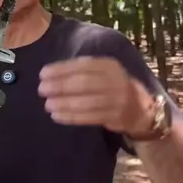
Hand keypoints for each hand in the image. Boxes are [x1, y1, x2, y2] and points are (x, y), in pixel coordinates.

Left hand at [38, 56, 154, 136]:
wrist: (140, 107)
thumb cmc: (112, 86)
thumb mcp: (103, 71)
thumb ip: (82, 70)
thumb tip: (50, 74)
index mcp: (109, 65)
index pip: (82, 65)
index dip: (61, 69)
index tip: (42, 74)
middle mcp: (114, 80)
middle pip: (83, 83)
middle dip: (60, 86)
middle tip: (42, 89)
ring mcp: (116, 100)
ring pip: (86, 102)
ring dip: (64, 103)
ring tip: (47, 105)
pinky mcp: (114, 117)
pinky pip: (89, 117)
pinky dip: (71, 117)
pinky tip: (57, 116)